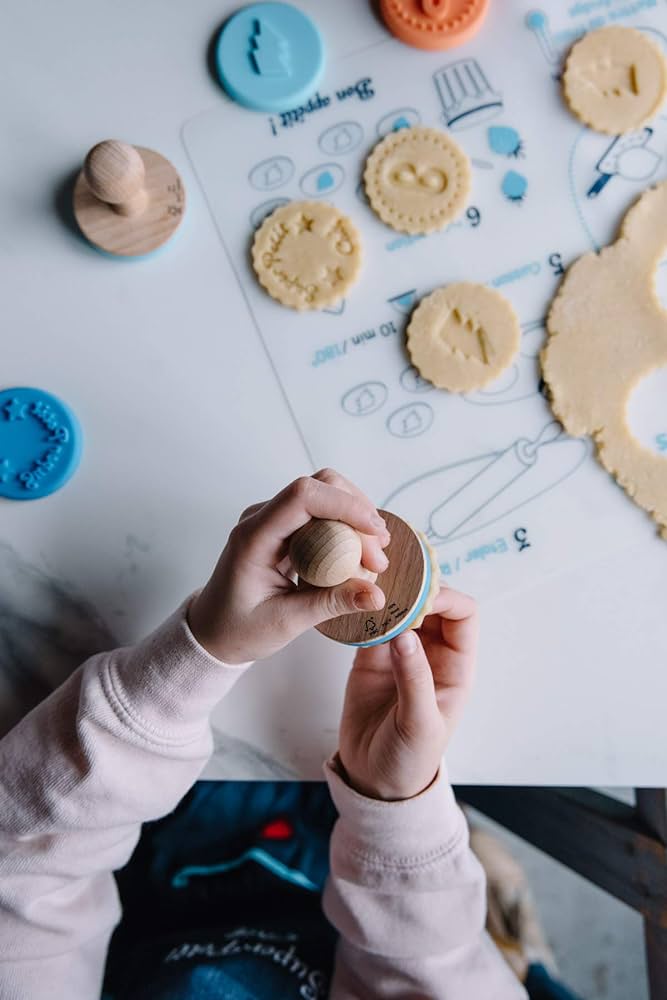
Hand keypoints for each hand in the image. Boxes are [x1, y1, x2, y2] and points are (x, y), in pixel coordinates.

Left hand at [187, 469, 388, 663]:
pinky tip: (359, 553)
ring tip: (374, 556)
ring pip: (324, 494)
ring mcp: (272, 520)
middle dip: (357, 511)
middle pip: (319, 486)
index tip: (375, 533)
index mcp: (253, 537)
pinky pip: (321, 513)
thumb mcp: (286, 623)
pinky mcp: (284, 528)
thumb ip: (331, 604)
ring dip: (355, 518)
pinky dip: (346, 527)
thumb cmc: (238, 628)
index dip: (345, 504)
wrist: (212, 631)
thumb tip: (376, 594)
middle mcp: (261, 519)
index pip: (302, 496)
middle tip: (379, 555)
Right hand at [337, 586, 477, 800]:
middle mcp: (431, 653)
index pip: (463, 616)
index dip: (446, 597)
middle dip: (415, 588)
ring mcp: (400, 653)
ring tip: (368, 582)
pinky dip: (363, 611)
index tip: (419, 593)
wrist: (373, 782)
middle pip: (431, 603)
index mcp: (456, 667)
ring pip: (400, 608)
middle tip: (390, 580)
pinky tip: (352, 602)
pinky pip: (369, 624)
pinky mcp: (369, 658)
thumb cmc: (409, 760)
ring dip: (388, 595)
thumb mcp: (419, 724)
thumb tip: (404, 634)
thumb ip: (414, 679)